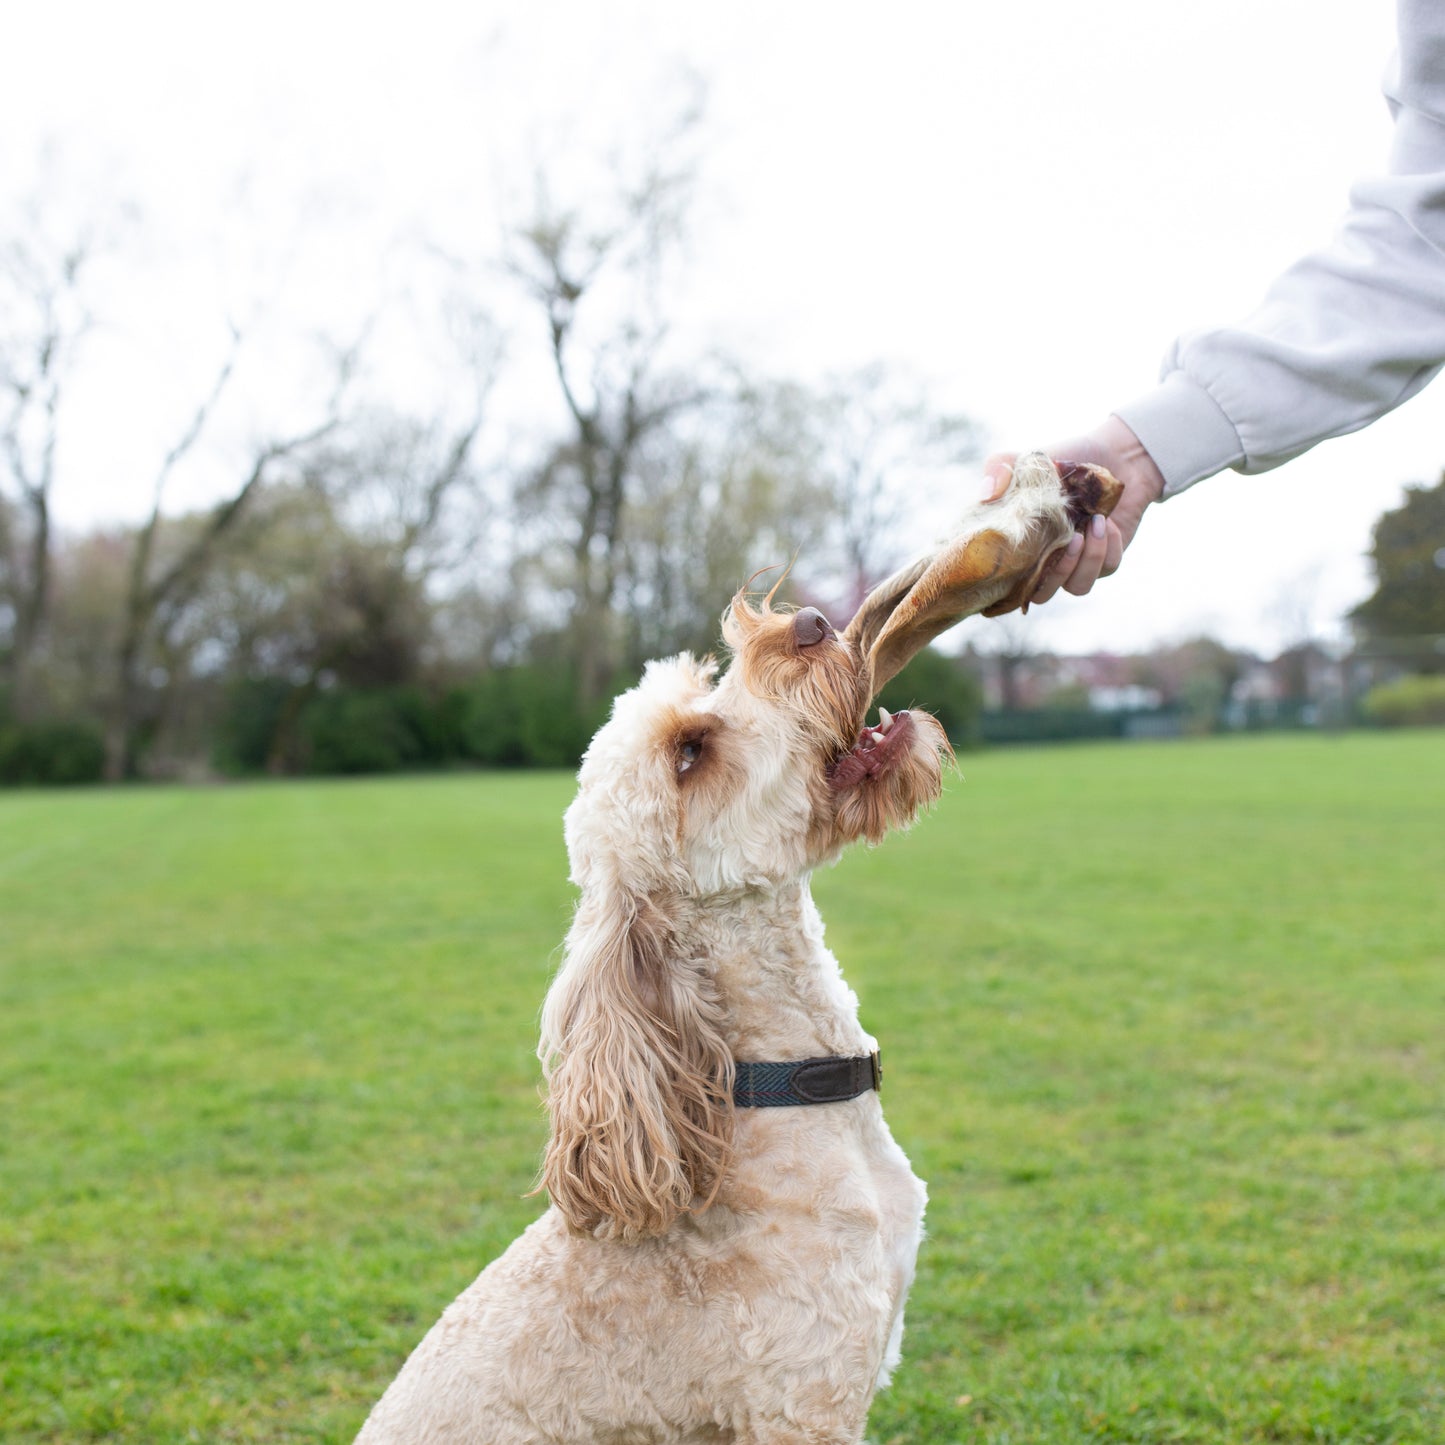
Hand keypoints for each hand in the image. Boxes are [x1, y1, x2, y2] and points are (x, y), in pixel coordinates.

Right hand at [980, 416, 1164, 602]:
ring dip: (1088, 560)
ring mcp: (1075, 563)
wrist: (1116, 453)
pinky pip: (1107, 570)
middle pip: (1040, 595)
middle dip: (1057, 572)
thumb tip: (985, 494)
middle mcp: (1044, 560)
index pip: (1002, 581)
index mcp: (1019, 544)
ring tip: (1096, 522)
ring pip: (1077, 588)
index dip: (1004, 582)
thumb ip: (999, 468)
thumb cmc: (1066, 457)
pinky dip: (1110, 548)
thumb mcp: (1027, 459)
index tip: (1016, 559)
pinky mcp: (1106, 560)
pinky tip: (1108, 523)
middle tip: (1072, 537)